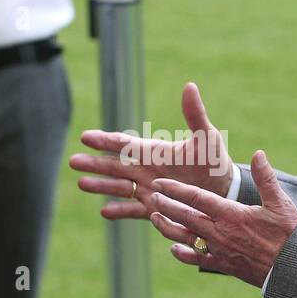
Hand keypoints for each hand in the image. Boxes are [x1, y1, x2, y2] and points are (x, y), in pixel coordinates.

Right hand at [70, 82, 233, 222]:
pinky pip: (133, 210)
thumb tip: (190, 86)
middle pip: (114, 165)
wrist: (223, 191)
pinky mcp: (153, 207)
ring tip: (81, 184)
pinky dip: (120, 211)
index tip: (85, 136)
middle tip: (72, 161)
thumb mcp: (206, 138)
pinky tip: (104, 211)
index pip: (124, 144)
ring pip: (118, 187)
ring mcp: (147, 189)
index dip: (105, 140)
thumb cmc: (214, 161)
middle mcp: (145, 169)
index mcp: (153, 151)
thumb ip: (195, 115)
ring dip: (101, 186)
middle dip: (94, 163)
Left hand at [149, 149, 296, 286]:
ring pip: (186, 238)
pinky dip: (184, 254)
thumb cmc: (289, 234)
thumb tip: (258, 153)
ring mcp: (220, 251)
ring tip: (154, 219)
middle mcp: (220, 233)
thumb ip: (266, 178)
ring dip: (168, 228)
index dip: (176, 189)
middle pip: (185, 217)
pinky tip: (174, 249)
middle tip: (151, 196)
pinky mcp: (224, 265)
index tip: (159, 183)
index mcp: (231, 215)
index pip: (197, 198)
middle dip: (166, 206)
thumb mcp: (280, 202)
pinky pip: (198, 259)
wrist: (294, 269)